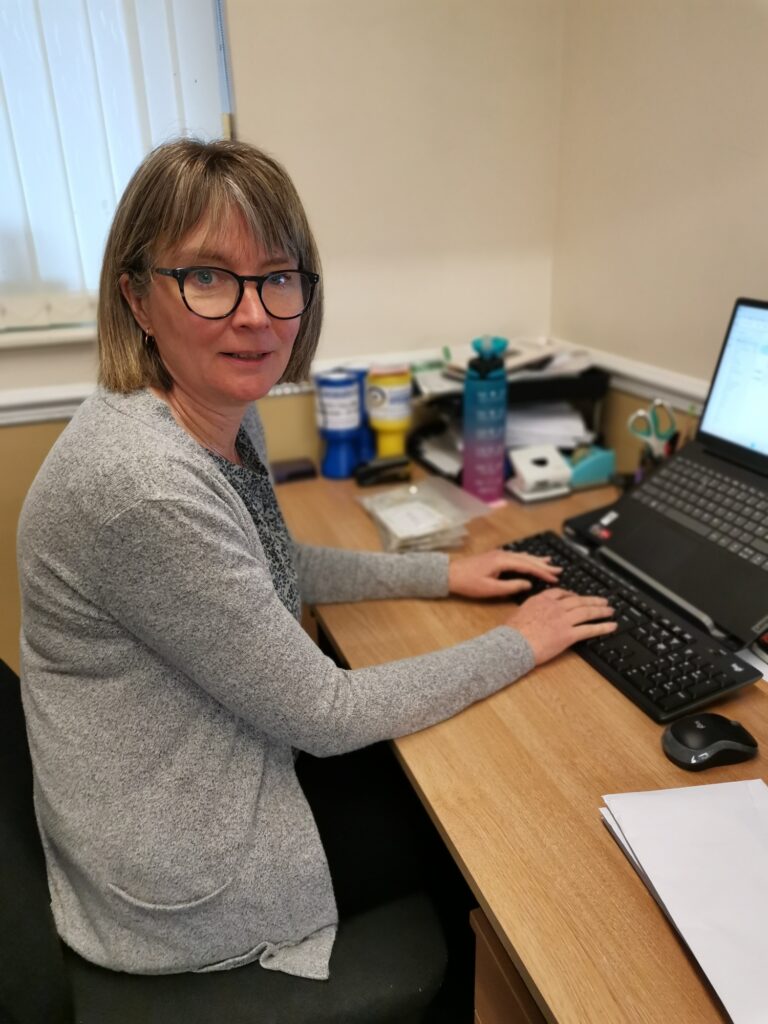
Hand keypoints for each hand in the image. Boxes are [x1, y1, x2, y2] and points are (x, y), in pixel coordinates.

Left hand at [448, 549, 562, 598]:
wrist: (449, 574)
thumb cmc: (468, 583)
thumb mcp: (491, 589)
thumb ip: (511, 586)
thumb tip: (528, 584)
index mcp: (503, 561)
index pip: (528, 566)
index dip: (542, 572)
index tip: (555, 578)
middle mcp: (503, 554)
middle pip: (528, 559)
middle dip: (544, 565)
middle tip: (559, 570)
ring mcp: (499, 554)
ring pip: (522, 556)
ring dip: (537, 560)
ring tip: (550, 563)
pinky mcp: (495, 557)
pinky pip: (516, 556)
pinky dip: (527, 559)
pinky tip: (530, 560)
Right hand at [505, 588, 616, 664]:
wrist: (513, 644)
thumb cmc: (511, 633)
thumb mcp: (519, 612)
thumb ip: (530, 609)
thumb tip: (530, 612)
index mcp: (542, 600)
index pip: (561, 593)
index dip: (572, 594)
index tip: (578, 596)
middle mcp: (555, 607)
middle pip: (579, 601)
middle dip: (593, 600)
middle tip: (603, 601)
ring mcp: (563, 620)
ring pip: (587, 612)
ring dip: (601, 610)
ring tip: (610, 610)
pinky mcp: (568, 635)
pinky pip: (589, 629)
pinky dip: (603, 627)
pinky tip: (611, 626)